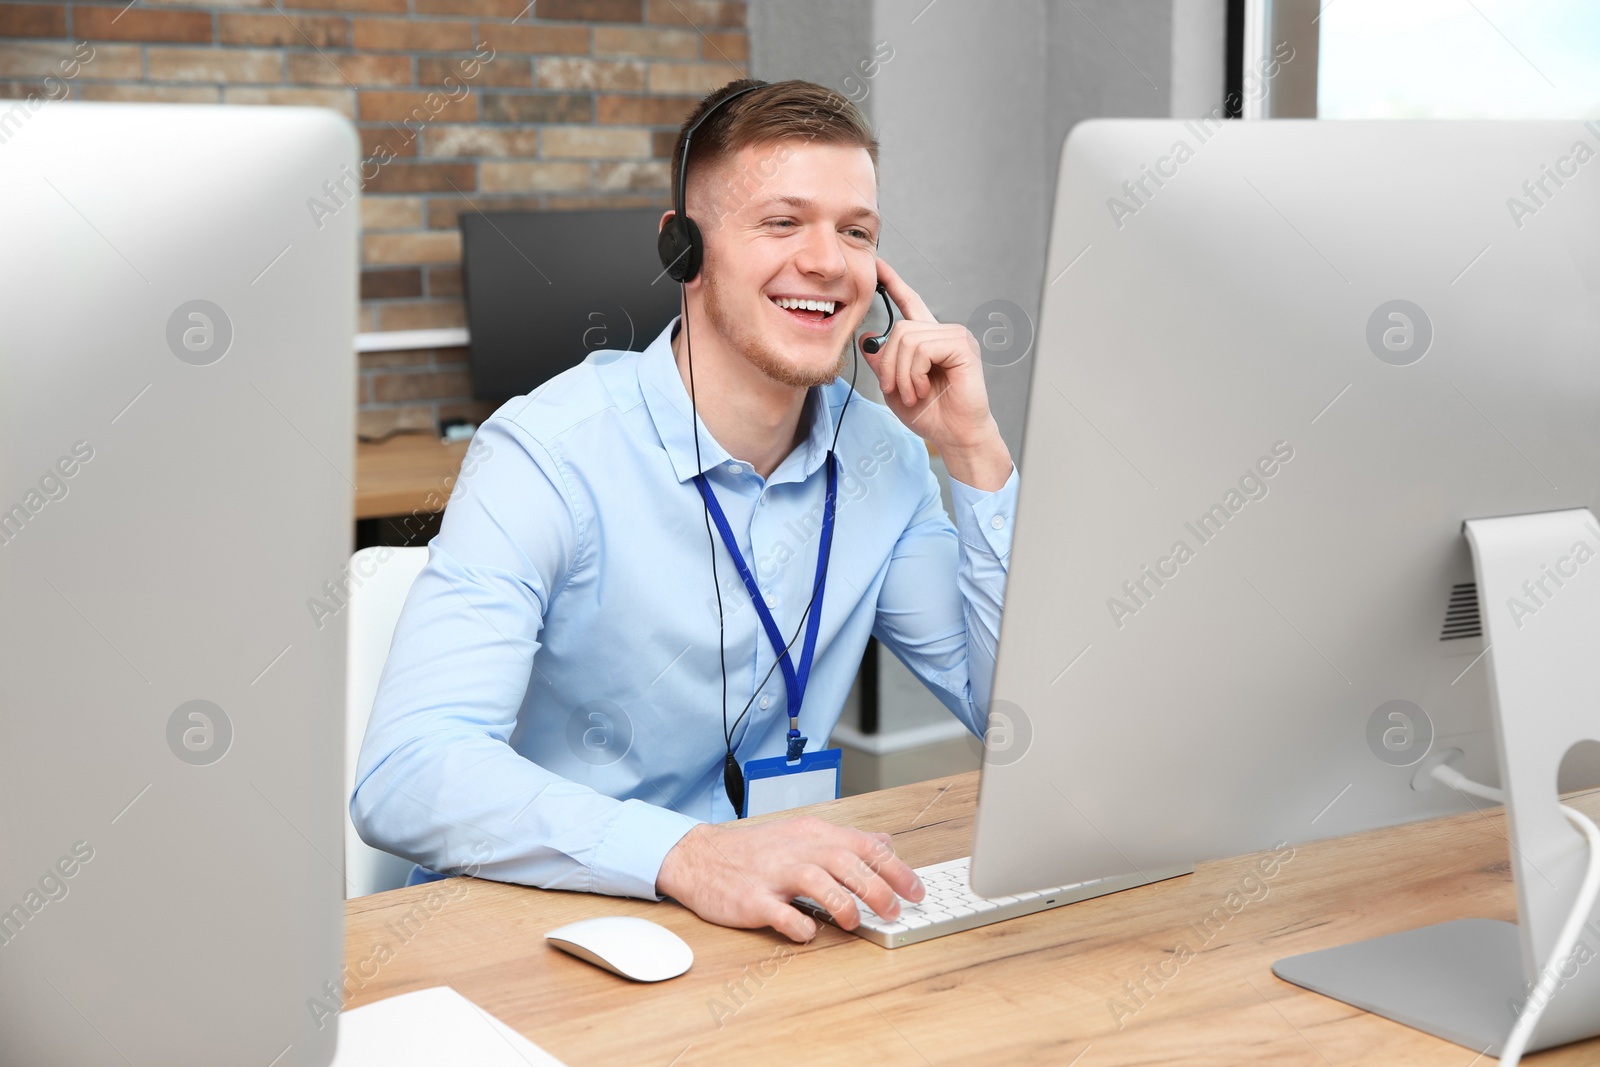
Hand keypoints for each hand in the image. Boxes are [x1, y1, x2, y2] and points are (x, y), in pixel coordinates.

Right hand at [655, 816, 923, 941]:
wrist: (700, 857)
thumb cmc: (756, 852)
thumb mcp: (803, 835)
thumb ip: (845, 841)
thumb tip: (885, 843)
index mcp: (813, 834)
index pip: (863, 845)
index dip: (895, 869)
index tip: (916, 891)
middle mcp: (796, 850)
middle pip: (846, 862)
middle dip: (878, 889)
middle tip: (895, 911)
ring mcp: (772, 874)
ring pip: (817, 881)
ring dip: (843, 904)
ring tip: (854, 922)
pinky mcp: (751, 899)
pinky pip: (780, 913)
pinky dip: (798, 925)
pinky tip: (809, 933)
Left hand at [862, 259, 1013, 489]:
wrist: (955, 436)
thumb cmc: (932, 414)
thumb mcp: (895, 388)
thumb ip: (883, 362)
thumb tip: (866, 340)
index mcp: (928, 340)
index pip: (909, 303)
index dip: (893, 283)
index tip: (878, 265)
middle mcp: (943, 333)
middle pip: (900, 329)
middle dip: (891, 365)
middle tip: (898, 391)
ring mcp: (955, 338)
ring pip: (908, 339)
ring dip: (902, 374)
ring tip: (914, 394)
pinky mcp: (963, 347)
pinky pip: (923, 348)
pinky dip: (916, 373)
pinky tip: (924, 388)